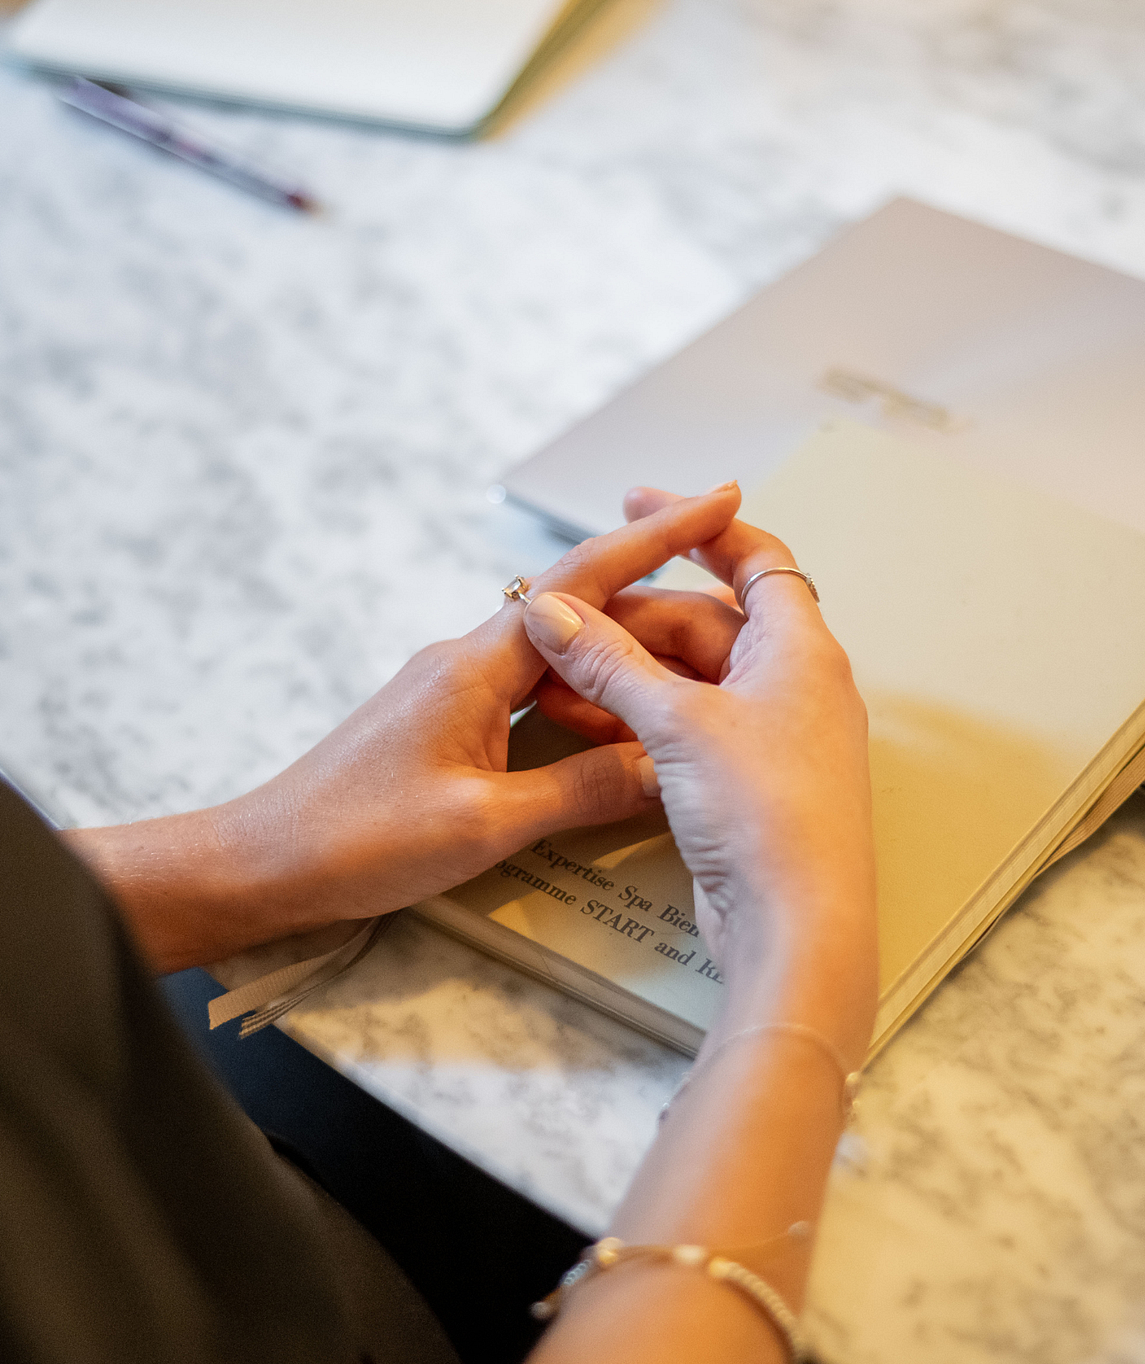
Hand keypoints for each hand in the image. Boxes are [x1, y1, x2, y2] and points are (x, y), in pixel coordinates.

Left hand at [65, 486, 744, 970]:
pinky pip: (534, 694)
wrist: (264, 863)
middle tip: (736, 638)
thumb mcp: (484, 824)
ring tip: (692, 688)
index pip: (585, 584)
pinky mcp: (447, 723)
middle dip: (663, 618)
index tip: (718, 500)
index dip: (658, 538)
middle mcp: (466, 661)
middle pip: (584, 618)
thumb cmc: (355, 842)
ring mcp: (454, 689)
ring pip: (562, 658)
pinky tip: (613, 735)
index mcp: (476, 667)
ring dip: (625, 665)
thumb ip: (580, 790)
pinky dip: (585, 704)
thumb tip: (662, 766)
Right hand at [522, 487, 877, 1058]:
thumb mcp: (677, 723)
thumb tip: (554, 611)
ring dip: (625, 673)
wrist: (794, 927)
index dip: (698, 528)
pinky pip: (685, 727)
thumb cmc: (768, 817)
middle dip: (631, 619)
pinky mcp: (745, 784)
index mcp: (800, 650)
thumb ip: (609, 662)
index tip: (639, 505)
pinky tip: (584, 720)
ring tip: (556, 677)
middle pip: (705, 623)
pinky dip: (638, 716)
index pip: (755, 559)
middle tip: (563, 623)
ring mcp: (771, 737)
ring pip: (688, 679)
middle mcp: (794, 686)